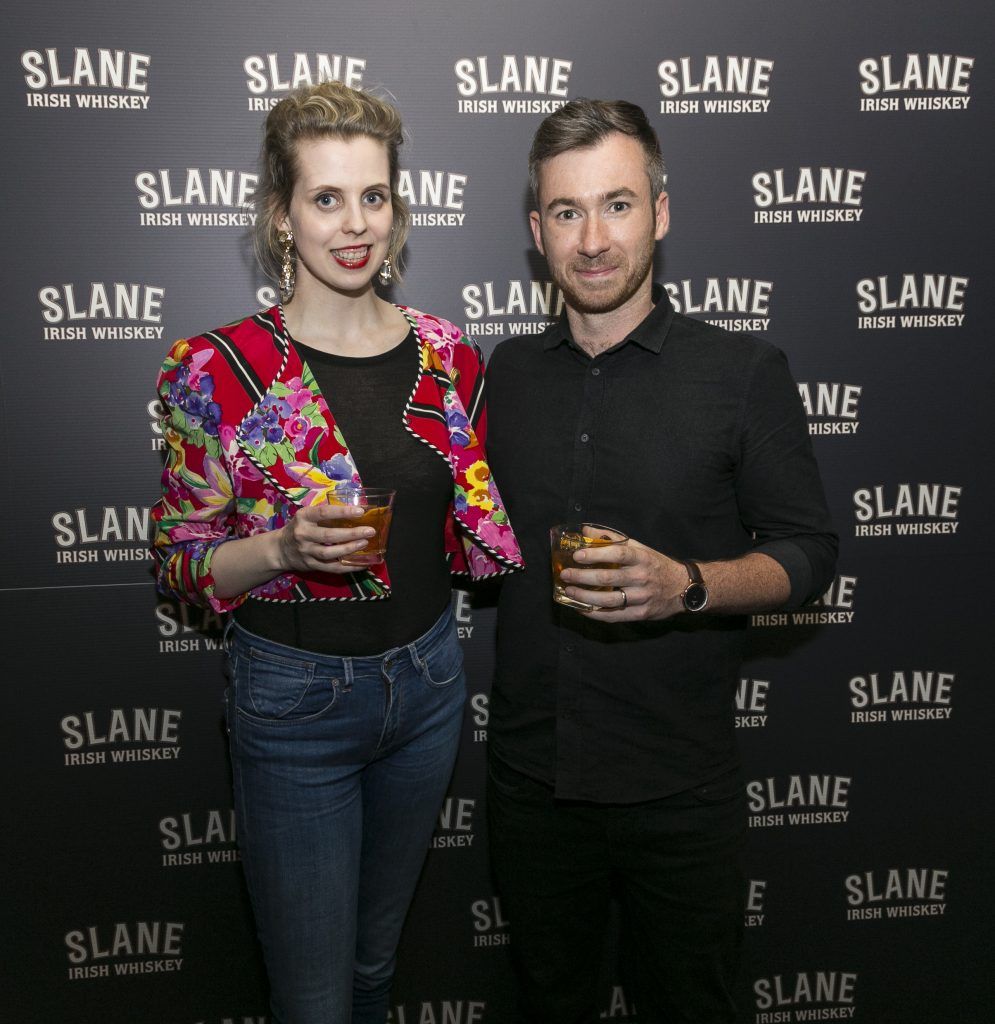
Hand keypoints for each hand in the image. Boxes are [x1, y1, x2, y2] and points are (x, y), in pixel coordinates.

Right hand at [274, 503, 374, 574]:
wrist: (280, 549)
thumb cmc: (300, 527)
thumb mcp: (307, 516)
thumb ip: (325, 513)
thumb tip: (356, 510)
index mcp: (303, 517)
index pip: (324, 512)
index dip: (342, 512)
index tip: (361, 511)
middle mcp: (303, 534)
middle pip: (329, 535)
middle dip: (351, 533)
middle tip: (369, 531)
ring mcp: (306, 552)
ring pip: (330, 553)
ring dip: (349, 549)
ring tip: (365, 543)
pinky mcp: (311, 565)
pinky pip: (332, 568)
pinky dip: (348, 567)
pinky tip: (362, 564)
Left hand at [559, 538, 688, 621]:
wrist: (683, 588)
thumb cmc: (655, 565)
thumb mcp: (639, 548)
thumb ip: (612, 539)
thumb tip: (585, 530)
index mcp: (642, 558)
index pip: (617, 554)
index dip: (595, 554)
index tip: (577, 555)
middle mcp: (642, 577)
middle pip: (608, 578)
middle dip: (582, 576)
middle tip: (566, 574)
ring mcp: (642, 597)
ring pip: (608, 599)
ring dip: (585, 596)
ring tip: (569, 591)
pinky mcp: (640, 614)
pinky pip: (614, 615)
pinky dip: (595, 613)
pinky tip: (582, 608)